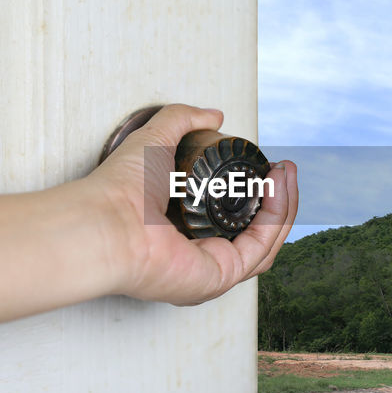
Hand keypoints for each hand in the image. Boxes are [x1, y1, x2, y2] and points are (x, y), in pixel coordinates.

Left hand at [83, 104, 297, 303]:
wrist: (105, 220)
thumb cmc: (118, 190)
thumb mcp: (156, 138)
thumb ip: (182, 120)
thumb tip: (213, 116)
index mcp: (186, 228)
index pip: (234, 215)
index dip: (257, 191)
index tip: (268, 166)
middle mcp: (200, 252)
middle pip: (257, 230)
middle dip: (279, 199)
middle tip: (284, 169)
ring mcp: (211, 267)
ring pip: (266, 241)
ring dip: (284, 205)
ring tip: (286, 173)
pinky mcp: (220, 276)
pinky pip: (260, 248)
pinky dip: (276, 217)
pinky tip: (278, 187)